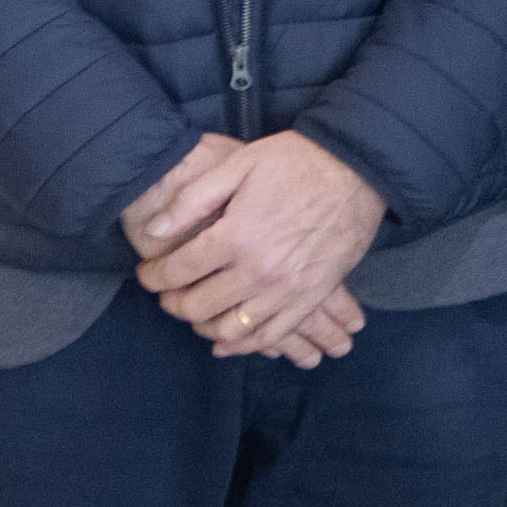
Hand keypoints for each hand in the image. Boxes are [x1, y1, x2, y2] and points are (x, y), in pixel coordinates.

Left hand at [139, 131, 386, 360]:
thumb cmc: (296, 162)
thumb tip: (154, 229)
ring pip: (230, 329)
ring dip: (204, 326)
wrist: (360, 170)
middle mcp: (259, 270)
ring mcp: (287, 289)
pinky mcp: (311, 297)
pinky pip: (271, 335)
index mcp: (236, 236)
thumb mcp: (239, 164)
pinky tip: (227, 341)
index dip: (153, 276)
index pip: (177, 271)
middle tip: (167, 294)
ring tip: (196, 312)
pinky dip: (244, 344)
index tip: (147, 273)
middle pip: (198, 306)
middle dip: (172, 303)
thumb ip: (193, 198)